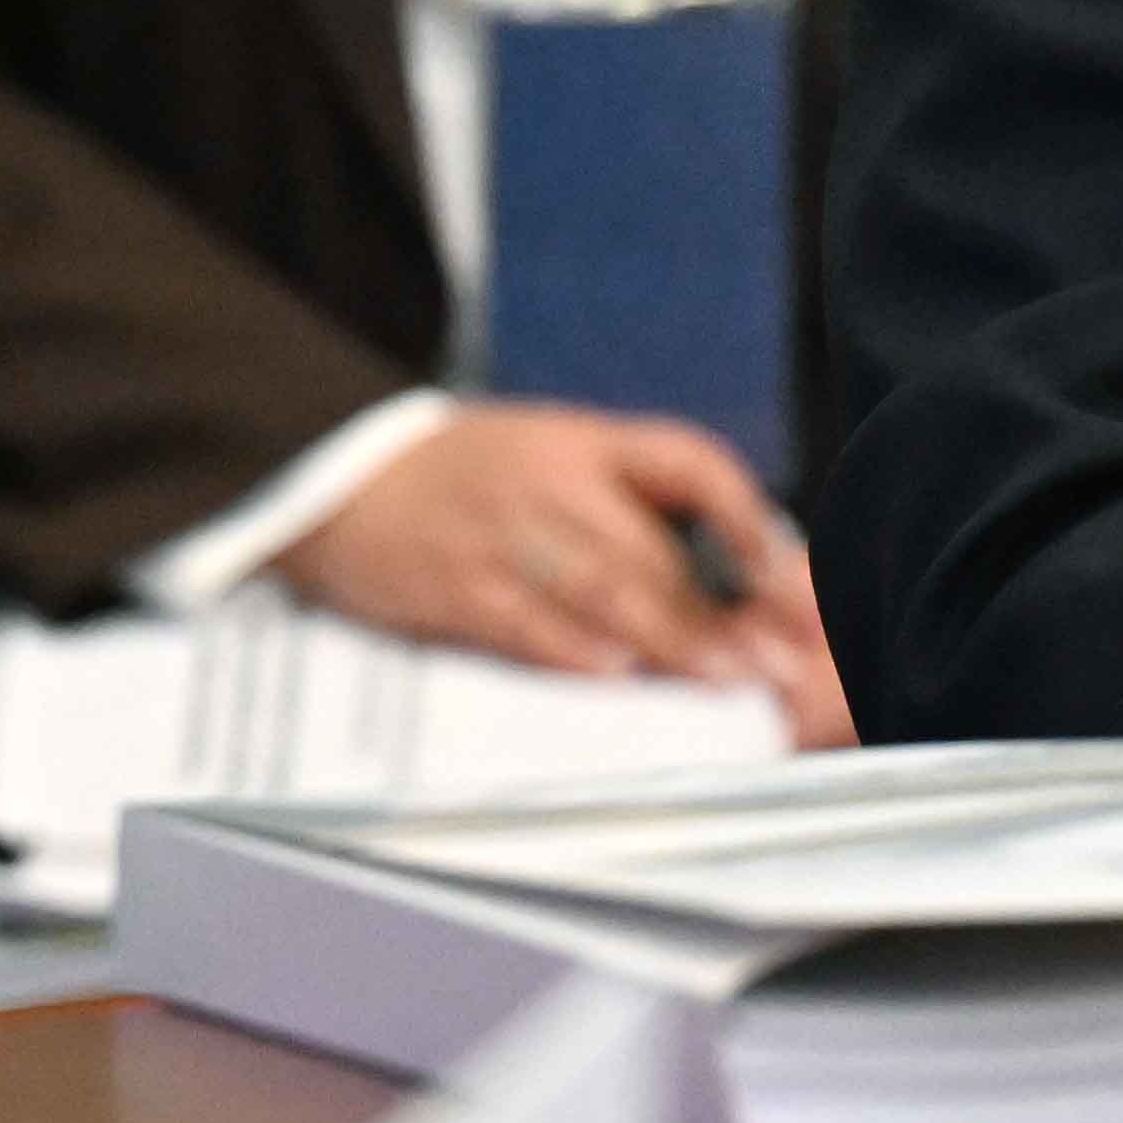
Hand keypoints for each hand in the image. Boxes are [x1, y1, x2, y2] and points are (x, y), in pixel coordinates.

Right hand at [276, 401, 855, 745]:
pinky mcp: (452, 588)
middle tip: (783, 661)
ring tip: (729, 679)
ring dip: (671, 641)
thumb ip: (634, 504)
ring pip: (601, 590)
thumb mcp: (555, 456)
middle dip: (726, 613)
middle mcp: (550, 482)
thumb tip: (739, 571)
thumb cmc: (472, 479)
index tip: (784, 572)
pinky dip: (572, 650)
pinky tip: (618, 675)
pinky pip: (522, 622)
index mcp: (586, 443)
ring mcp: (501, 536)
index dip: (745, 514)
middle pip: (654, 549)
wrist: (339, 482)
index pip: (688, 461)